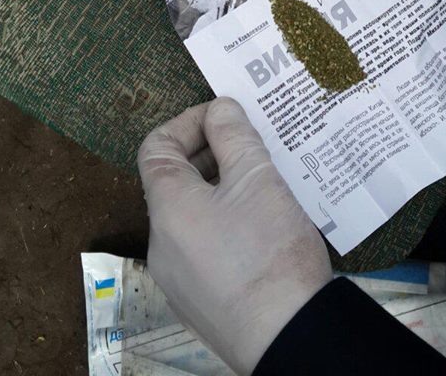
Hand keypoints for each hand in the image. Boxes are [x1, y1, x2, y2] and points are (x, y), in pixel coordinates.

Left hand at [138, 97, 332, 374]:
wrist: (289, 335)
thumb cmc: (268, 250)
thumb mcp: (256, 177)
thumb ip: (233, 135)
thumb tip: (219, 109)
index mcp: (167, 207)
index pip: (156, 147)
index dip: (188, 121)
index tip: (226, 116)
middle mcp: (161, 243)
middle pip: (176, 181)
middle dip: (213, 155)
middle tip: (253, 145)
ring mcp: (179, 278)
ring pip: (194, 215)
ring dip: (224, 190)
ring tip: (266, 182)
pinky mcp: (202, 302)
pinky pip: (207, 247)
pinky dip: (229, 224)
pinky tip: (266, 225)